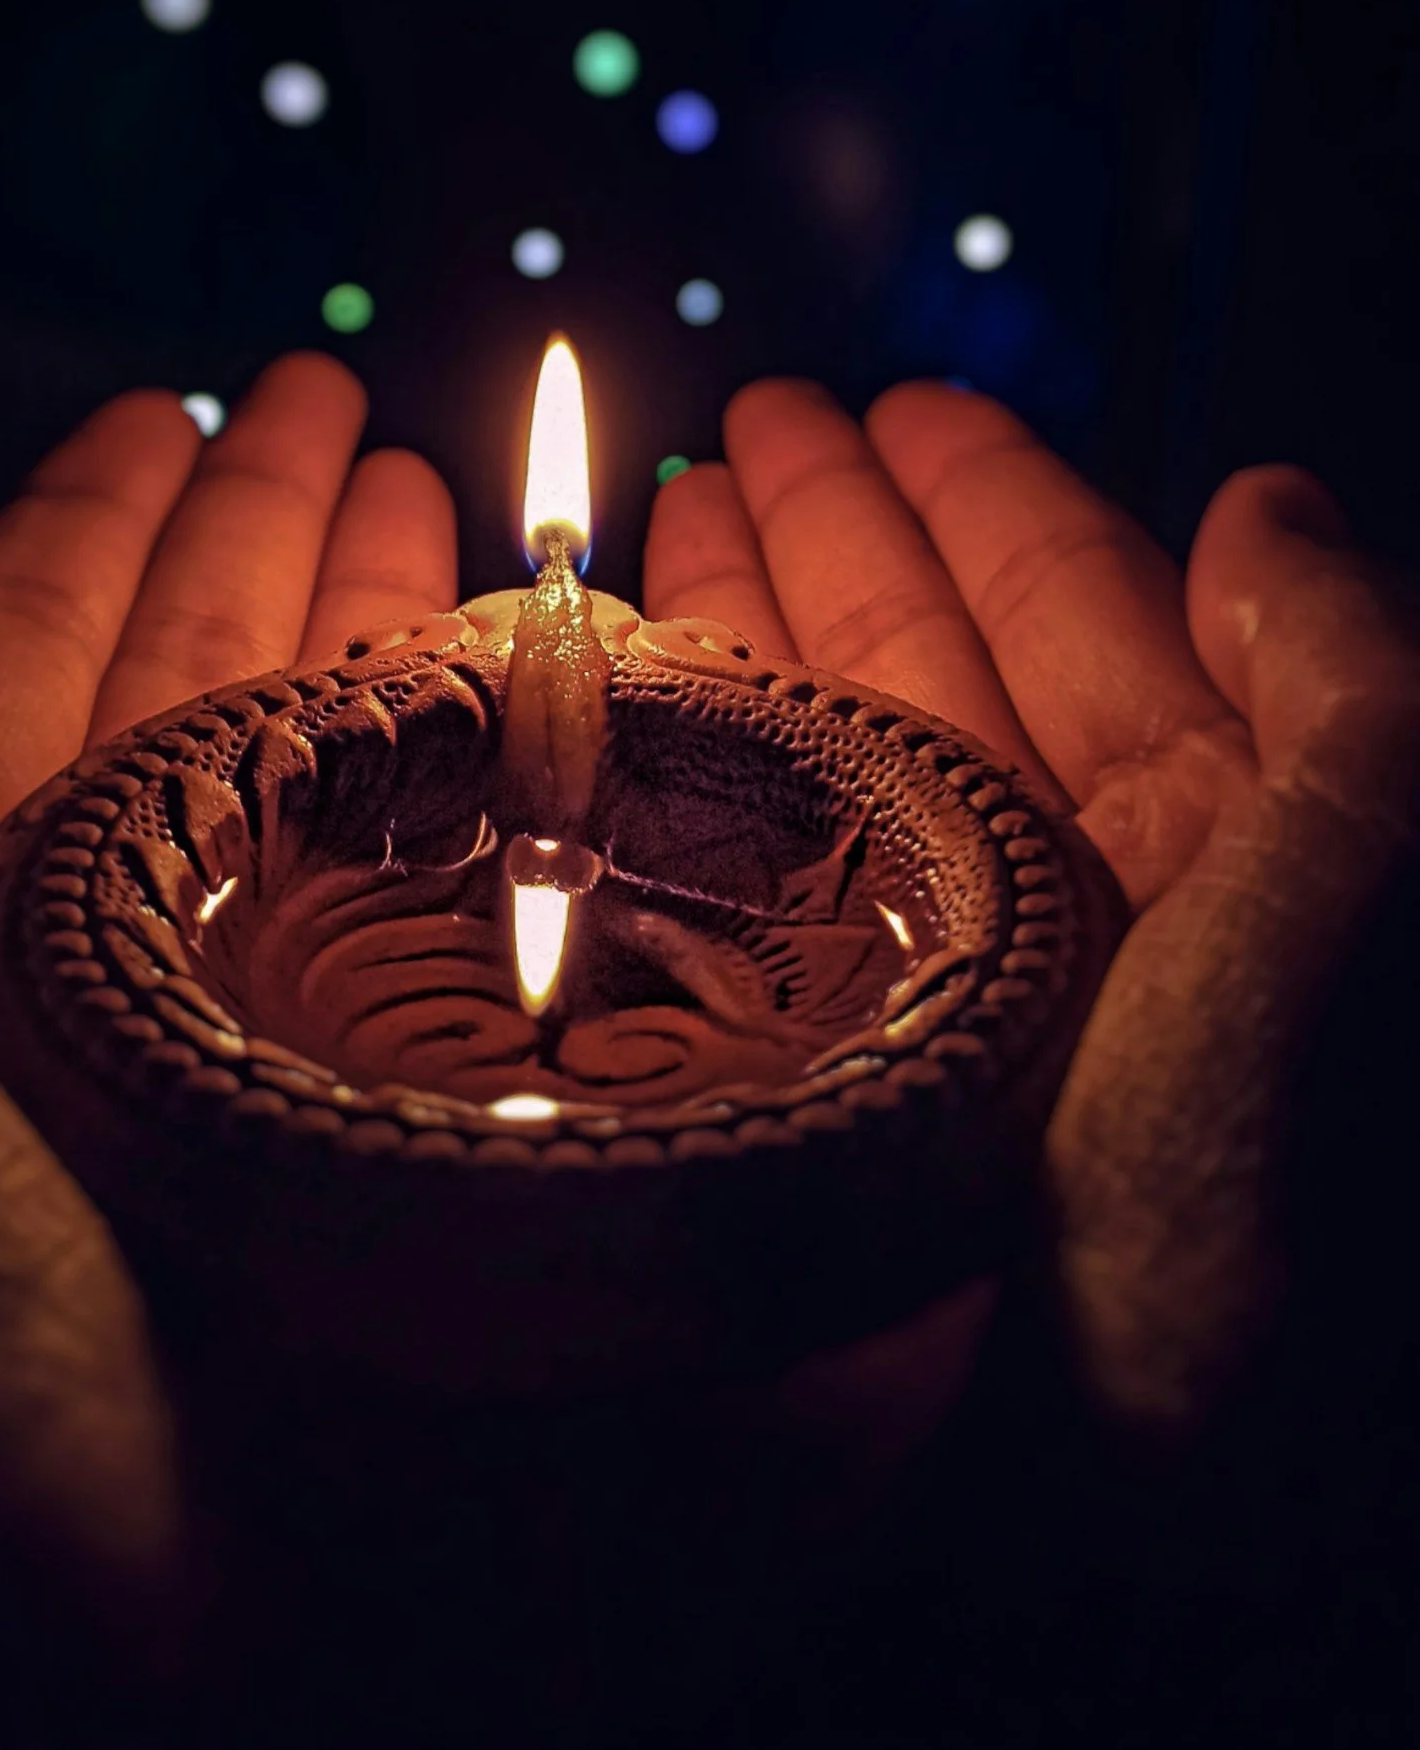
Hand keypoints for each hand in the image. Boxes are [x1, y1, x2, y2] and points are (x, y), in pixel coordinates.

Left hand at [0, 355, 455, 1695]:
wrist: (114, 1724)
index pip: (38, 667)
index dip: (112, 524)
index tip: (192, 400)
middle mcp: (147, 991)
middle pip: (228, 709)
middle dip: (288, 547)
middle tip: (362, 409)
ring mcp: (328, 1066)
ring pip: (386, 799)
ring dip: (421, 645)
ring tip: (467, 508)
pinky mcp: (494, 1150)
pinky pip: (537, 928)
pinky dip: (575, 808)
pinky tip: (614, 697)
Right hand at [645, 378, 1419, 1431]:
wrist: (1140, 1563)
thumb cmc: (1264, 1248)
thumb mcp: (1348, 920)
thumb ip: (1344, 696)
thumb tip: (1264, 500)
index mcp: (1215, 865)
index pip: (1088, 621)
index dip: (989, 498)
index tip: (890, 399)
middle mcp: (1068, 926)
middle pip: (936, 679)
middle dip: (839, 542)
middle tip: (736, 427)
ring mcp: (930, 1010)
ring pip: (826, 777)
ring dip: (751, 641)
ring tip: (660, 526)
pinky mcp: (809, 1098)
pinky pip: (736, 900)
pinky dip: (681, 796)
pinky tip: (616, 717)